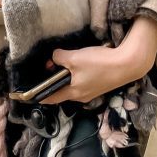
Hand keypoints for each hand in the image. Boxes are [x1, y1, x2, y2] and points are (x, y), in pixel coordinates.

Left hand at [40, 16, 156, 104]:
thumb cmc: (98, 63)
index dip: (40, 95)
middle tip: (48, 65)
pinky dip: (76, 72)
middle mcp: (81, 95)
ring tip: (62, 60)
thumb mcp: (74, 58)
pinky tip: (79, 61)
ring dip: (65, 74)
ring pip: (72, 84)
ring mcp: (92, 91)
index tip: (29, 94)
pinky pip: (82, 80)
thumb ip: (59, 58)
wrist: (127, 64)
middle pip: (62, 89)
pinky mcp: (99, 83)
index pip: (51, 98)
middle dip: (53, 79)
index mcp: (73, 93)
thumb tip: (54, 58)